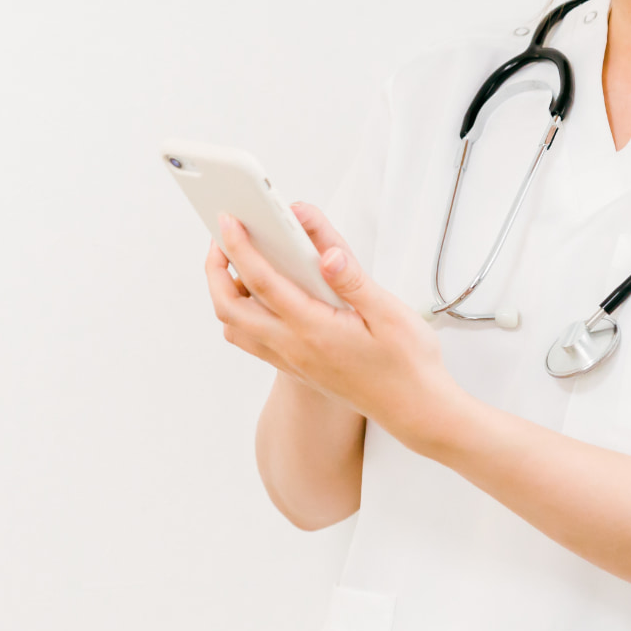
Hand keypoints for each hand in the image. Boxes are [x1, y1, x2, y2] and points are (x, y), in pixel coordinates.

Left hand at [203, 203, 469, 456]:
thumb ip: (354, 280)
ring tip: (239, 263)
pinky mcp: (296, 368)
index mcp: (314, 329)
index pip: (263, 282)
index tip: (229, 220)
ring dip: (225, 294)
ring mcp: (291, 361)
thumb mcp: (390, 314)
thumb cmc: (408, 364)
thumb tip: (326, 254)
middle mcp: (294, 348)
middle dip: (216, 270)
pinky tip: (263, 294)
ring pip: (235, 328)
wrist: (415, 410)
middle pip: (229, 308)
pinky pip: (252, 341)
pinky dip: (243, 313)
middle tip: (224, 238)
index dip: (240, 247)